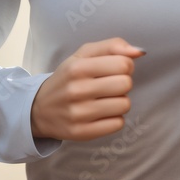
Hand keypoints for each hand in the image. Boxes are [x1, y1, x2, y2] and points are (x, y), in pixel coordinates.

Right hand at [30, 37, 145, 141]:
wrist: (39, 109)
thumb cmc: (68, 77)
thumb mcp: (83, 54)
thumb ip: (112, 46)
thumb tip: (140, 52)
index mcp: (77, 67)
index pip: (123, 64)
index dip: (125, 65)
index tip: (114, 69)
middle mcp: (76, 90)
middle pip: (126, 84)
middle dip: (123, 83)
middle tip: (109, 85)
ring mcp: (78, 113)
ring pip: (124, 105)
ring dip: (120, 101)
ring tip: (105, 100)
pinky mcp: (82, 133)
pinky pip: (117, 124)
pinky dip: (114, 118)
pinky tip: (102, 114)